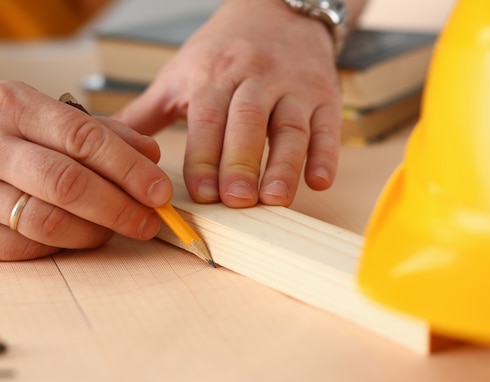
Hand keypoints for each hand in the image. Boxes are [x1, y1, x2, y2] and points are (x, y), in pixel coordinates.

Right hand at [0, 81, 172, 260]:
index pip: (84, 138)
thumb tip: (151, 155)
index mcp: (17, 107)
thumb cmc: (16, 132)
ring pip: (45, 220)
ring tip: (115, 229)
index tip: (160, 191)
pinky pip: (22, 246)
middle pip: (67, 183)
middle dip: (118, 207)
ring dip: (93, 232)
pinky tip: (78, 236)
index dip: (129, 169)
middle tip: (148, 221)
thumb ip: (105, 133)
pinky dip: (59, 247)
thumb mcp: (55, 118)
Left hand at [115, 0, 342, 207]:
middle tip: (237, 201)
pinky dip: (327, 154)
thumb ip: (148, 110)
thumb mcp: (182, 71)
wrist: (280, 10)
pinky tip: (320, 181)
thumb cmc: (225, 48)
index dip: (204, 157)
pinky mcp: (324, 96)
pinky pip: (328, 126)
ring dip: (284, 164)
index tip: (203, 195)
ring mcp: (294, 86)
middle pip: (248, 121)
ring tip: (276, 199)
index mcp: (214, 72)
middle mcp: (255, 76)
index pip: (207, 118)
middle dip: (241, 163)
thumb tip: (107, 144)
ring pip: (290, 126)